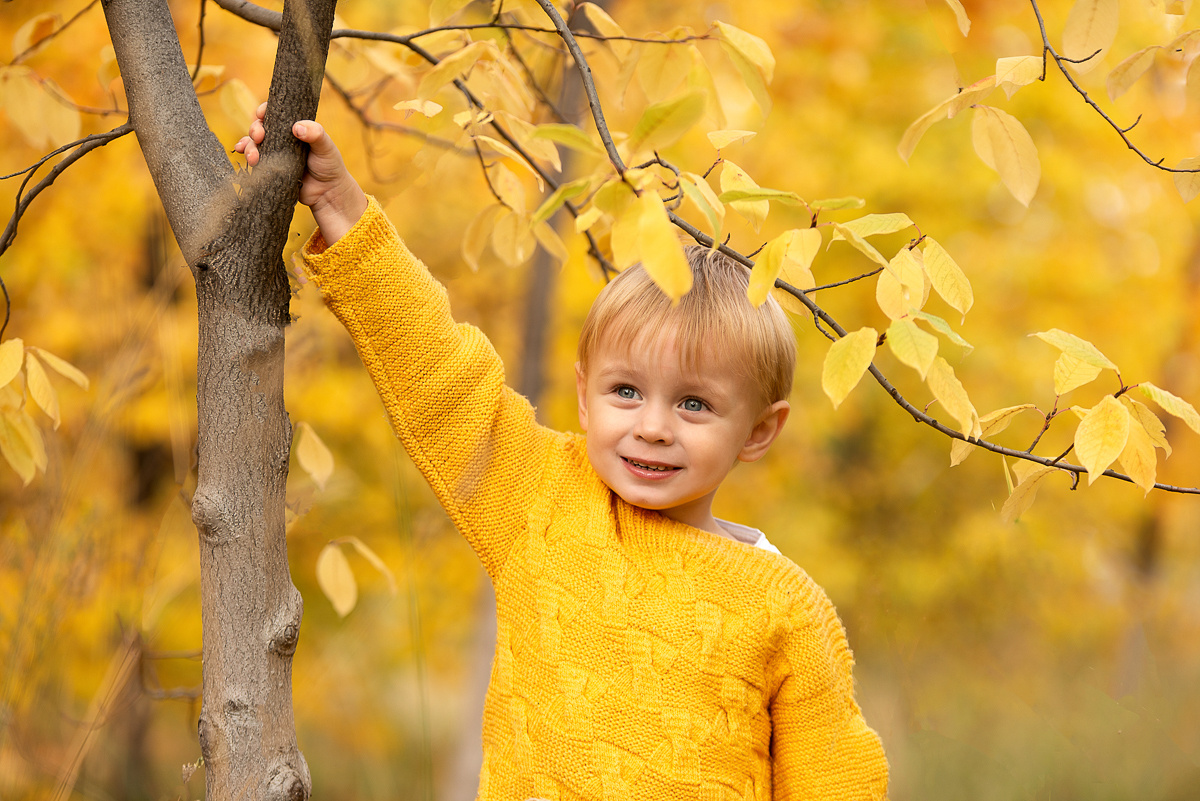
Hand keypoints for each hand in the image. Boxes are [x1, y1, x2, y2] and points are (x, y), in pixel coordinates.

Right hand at [234, 102, 367, 245]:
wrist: (328, 193)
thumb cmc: (329, 166)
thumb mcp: (326, 147)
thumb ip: (316, 134)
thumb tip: (297, 127)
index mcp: (294, 127)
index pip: (275, 113)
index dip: (265, 111)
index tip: (261, 115)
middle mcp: (281, 138)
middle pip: (260, 127)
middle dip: (255, 129)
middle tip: (259, 137)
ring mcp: (274, 153)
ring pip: (253, 143)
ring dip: (249, 146)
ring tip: (254, 158)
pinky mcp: (270, 168)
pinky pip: (254, 159)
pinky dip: (246, 155)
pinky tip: (244, 157)